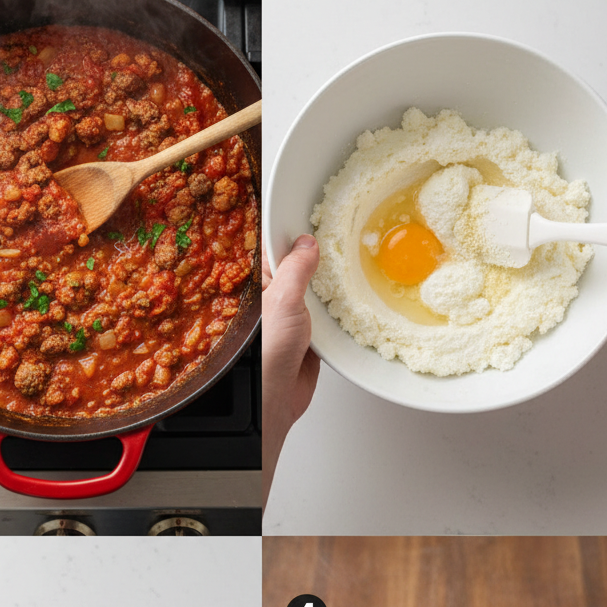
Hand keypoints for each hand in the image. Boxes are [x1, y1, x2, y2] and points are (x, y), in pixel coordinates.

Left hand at [262, 236, 320, 506]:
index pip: (272, 246)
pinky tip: (348, 298)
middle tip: (334, 231)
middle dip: (314, 254)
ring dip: (328, 283)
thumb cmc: (266, 355)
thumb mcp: (282, 299)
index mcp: (258, 284)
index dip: (289, 229)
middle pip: (297, 266)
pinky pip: (326, 315)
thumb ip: (296, 269)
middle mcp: (273, 298)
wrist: (278, 398)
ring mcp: (292, 316)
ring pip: (314, 290)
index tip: (308, 209)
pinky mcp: (309, 335)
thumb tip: (306, 244)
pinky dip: (338, 309)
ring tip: (346, 258)